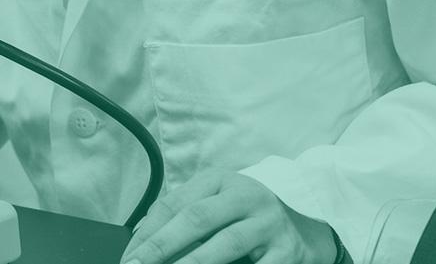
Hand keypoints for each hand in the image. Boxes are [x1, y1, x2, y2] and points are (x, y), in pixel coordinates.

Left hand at [121, 167, 336, 263]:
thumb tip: (143, 236)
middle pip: (196, 218)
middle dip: (163, 246)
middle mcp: (242, 196)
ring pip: (226, 243)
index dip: (149, 232)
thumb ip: (185, 213)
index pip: (175, 204)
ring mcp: (267, 222)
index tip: (130, 257)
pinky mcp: (286, 250)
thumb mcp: (216, 201)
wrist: (305, 220)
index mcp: (218, 180)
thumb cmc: (246, 213)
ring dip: (194, 263)